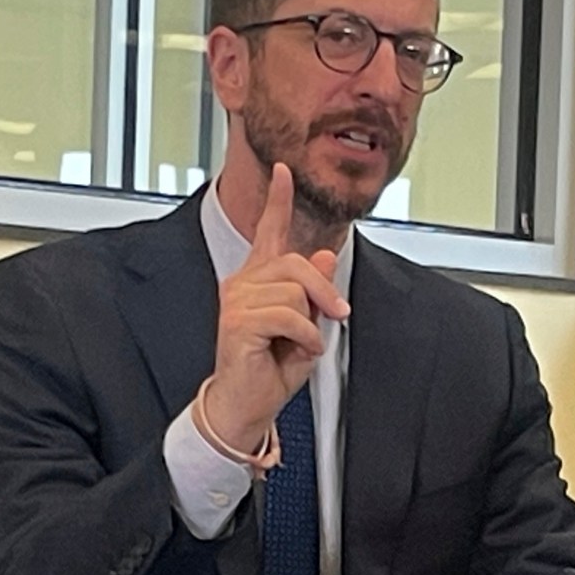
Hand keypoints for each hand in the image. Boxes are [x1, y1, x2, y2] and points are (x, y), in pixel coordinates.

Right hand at [198, 163, 350, 451]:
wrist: (247, 404)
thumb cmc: (271, 368)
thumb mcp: (306, 324)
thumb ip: (314, 291)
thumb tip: (324, 254)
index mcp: (258, 279)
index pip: (269, 232)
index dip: (277, 200)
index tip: (283, 170)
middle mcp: (242, 283)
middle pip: (296, 263)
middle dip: (324, 291)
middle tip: (338, 315)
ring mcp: (236, 300)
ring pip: (295, 291)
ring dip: (311, 322)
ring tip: (301, 343)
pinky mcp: (237, 321)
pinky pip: (288, 315)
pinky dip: (305, 336)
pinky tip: (299, 350)